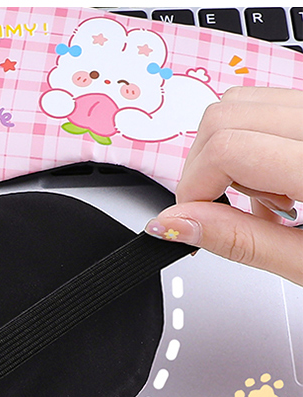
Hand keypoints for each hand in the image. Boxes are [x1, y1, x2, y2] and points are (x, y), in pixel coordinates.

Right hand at [144, 86, 302, 285]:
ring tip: (262, 201)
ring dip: (228, 153)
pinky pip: (269, 105)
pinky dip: (253, 143)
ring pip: (242, 102)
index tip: (194, 223)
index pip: (228, 149)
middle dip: (203, 169)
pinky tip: (277, 183)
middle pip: (224, 116)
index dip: (193, 190)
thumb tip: (171, 225)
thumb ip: (239, 242)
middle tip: (222, 213)